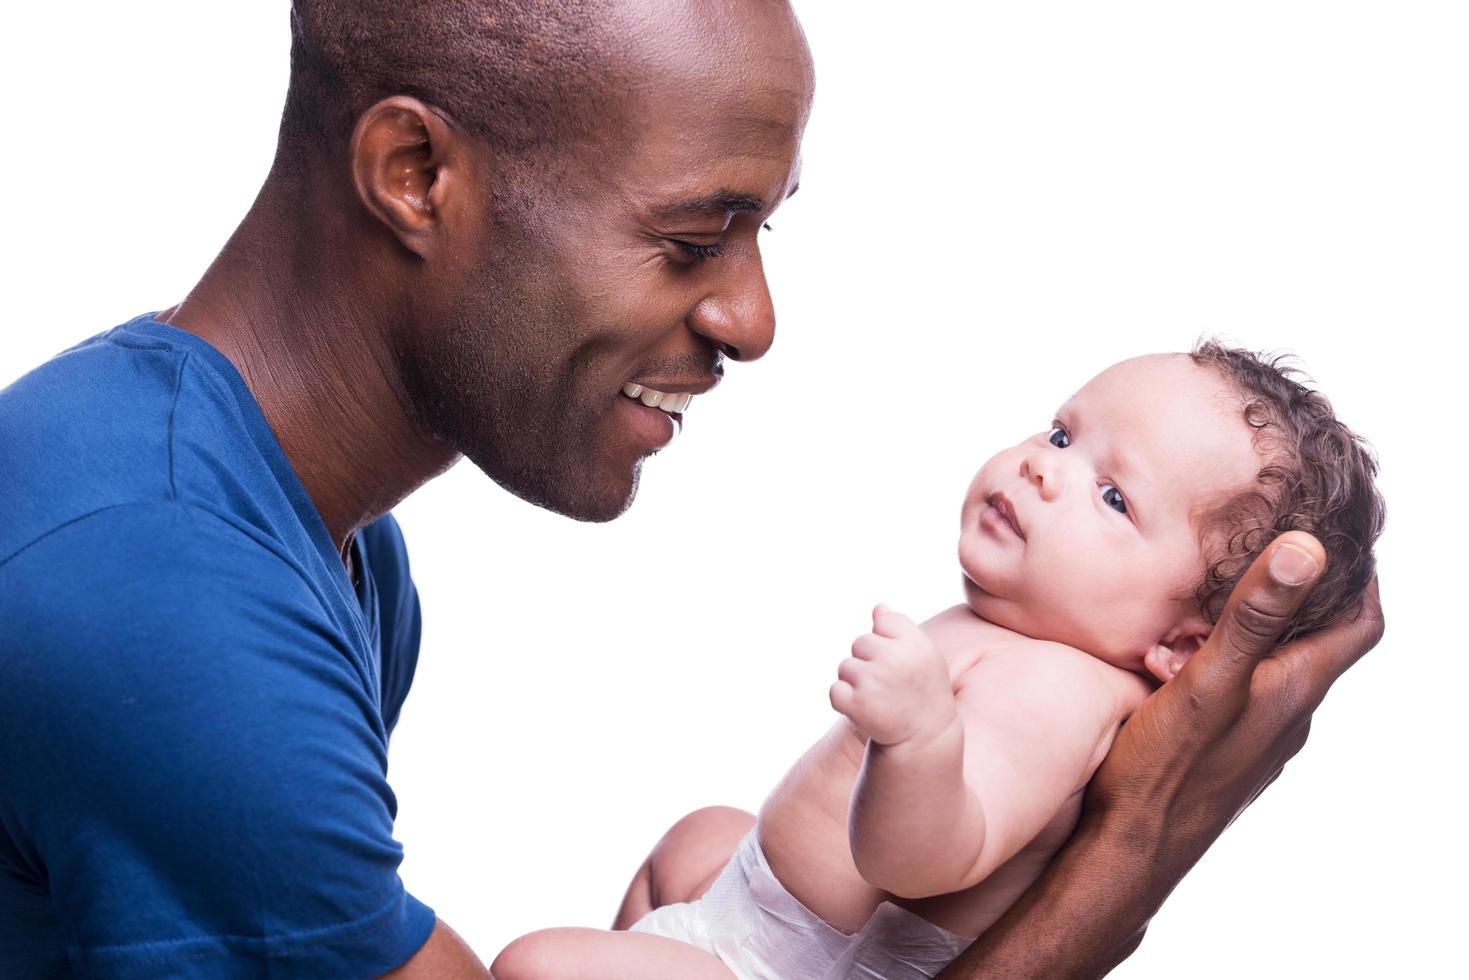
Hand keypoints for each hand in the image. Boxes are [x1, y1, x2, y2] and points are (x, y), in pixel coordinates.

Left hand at [830, 604, 956, 745]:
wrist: (925, 739)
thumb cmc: (923, 691)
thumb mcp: (923, 656)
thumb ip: (901, 629)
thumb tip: (878, 608)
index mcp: (915, 644)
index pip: (884, 620)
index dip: (888, 640)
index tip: (901, 661)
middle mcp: (894, 659)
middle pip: (860, 642)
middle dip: (868, 660)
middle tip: (888, 683)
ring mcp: (873, 680)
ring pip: (845, 666)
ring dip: (856, 682)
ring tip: (879, 698)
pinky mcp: (856, 703)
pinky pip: (835, 690)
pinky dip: (844, 701)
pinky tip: (865, 710)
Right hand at [1086, 530, 1382, 861]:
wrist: (1130, 849)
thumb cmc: (1167, 771)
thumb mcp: (1210, 680)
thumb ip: (1255, 616)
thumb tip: (1308, 548)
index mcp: (1296, 689)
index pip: (1360, 622)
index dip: (1361, 576)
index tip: (1339, 535)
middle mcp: (1288, 714)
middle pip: (1318, 640)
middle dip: (1297, 591)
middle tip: (1258, 550)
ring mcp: (1258, 737)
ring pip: (1274, 666)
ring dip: (1252, 628)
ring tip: (1203, 600)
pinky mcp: (1225, 750)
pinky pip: (1241, 692)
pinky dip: (1222, 661)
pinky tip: (1175, 657)